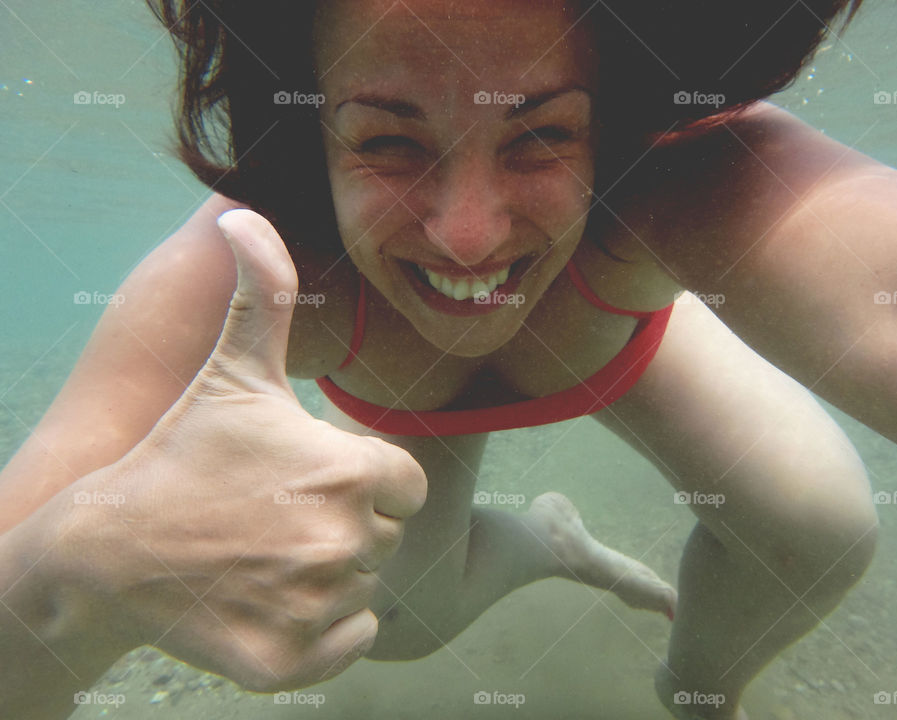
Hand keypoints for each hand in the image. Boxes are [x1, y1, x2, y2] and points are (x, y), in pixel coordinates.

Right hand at [46, 209, 426, 690]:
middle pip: (387, 535)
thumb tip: (248, 214)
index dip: (366, 478)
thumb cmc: (179, 453)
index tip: (314, 476)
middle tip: (282, 515)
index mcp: (351, 473)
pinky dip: (324, 628)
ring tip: (270, 552)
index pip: (406, 483)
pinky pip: (349, 641)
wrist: (105, 552)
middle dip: (349, 524)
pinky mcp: (289, 663)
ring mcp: (316, 608)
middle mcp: (345, 543)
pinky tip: (274, 597)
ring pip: (366, 586)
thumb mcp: (233, 371)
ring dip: (331, 573)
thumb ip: (263, 294)